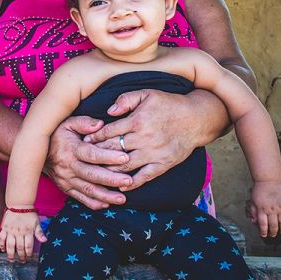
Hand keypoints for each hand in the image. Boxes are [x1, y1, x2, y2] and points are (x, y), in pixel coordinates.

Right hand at [0, 209, 46, 262]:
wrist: (19, 204)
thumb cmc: (29, 214)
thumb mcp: (37, 223)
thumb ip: (40, 233)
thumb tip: (45, 241)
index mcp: (28, 231)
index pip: (28, 246)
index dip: (28, 254)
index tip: (28, 258)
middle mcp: (19, 232)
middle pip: (19, 247)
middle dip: (21, 256)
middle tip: (21, 261)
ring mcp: (10, 230)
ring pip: (10, 245)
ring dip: (10, 254)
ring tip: (11, 260)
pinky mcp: (4, 228)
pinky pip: (1, 238)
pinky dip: (1, 245)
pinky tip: (3, 250)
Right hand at [44, 116, 131, 209]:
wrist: (35, 151)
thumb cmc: (57, 134)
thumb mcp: (68, 123)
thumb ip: (84, 122)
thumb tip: (100, 125)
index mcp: (71, 149)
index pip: (91, 154)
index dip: (108, 156)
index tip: (125, 157)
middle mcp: (68, 166)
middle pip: (92, 175)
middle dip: (111, 179)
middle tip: (128, 181)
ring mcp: (66, 179)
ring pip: (87, 190)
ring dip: (105, 196)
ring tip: (122, 199)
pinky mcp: (65, 188)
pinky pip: (80, 198)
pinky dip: (93, 203)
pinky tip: (107, 205)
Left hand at [84, 89, 217, 190]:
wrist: (196, 119)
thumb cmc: (169, 104)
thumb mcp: (147, 93)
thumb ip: (126, 99)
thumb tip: (108, 112)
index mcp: (138, 121)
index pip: (109, 131)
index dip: (95, 137)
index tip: (84, 141)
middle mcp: (144, 139)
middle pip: (113, 150)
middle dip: (97, 155)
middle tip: (85, 159)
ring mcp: (154, 153)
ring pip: (125, 165)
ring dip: (109, 170)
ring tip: (96, 173)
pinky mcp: (163, 164)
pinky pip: (144, 177)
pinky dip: (131, 183)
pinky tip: (120, 185)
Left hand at [245, 181, 280, 237]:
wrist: (269, 180)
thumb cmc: (260, 189)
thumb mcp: (252, 201)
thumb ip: (253, 212)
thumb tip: (254, 221)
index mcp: (262, 209)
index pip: (263, 224)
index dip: (264, 231)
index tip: (264, 235)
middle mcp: (272, 209)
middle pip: (274, 225)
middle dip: (273, 232)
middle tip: (273, 235)